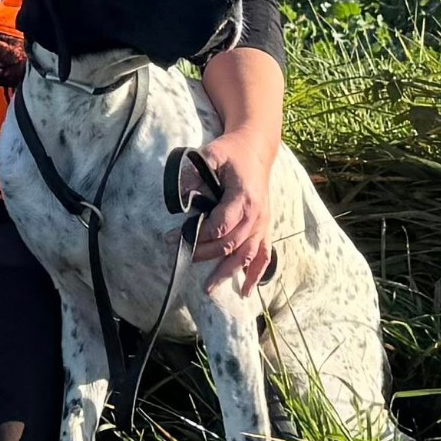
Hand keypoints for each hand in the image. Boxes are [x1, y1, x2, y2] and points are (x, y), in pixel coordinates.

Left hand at [191, 129, 274, 294]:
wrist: (255, 150)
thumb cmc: (232, 152)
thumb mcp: (212, 153)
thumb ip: (197, 170)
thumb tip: (181, 194)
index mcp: (243, 197)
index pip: (221, 224)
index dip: (198, 234)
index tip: (175, 237)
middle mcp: (256, 215)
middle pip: (230, 243)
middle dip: (205, 253)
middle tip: (183, 257)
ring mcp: (262, 224)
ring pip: (246, 254)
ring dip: (227, 272)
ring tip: (209, 288)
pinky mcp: (264, 228)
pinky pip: (263, 255)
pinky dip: (256, 274)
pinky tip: (247, 290)